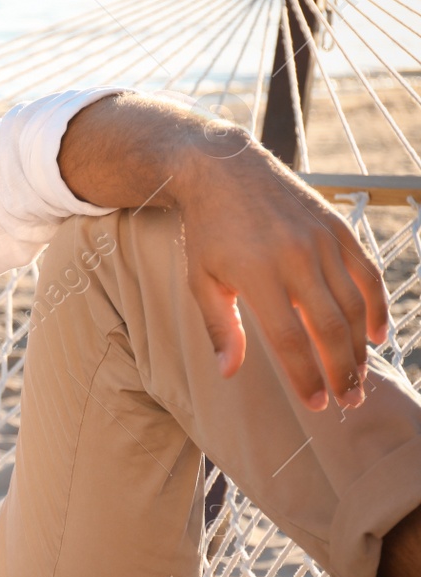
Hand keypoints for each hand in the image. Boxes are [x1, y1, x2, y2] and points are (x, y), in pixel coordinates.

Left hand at [176, 133, 387, 410]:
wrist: (226, 171)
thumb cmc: (208, 233)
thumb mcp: (200, 280)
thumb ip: (219, 327)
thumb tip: (228, 372)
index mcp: (258, 275)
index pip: (289, 339)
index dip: (305, 376)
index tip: (316, 404)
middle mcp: (296, 258)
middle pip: (329, 327)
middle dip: (342, 370)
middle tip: (347, 401)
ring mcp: (323, 242)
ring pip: (353, 305)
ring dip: (359, 347)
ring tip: (358, 378)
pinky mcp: (339, 229)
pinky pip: (367, 275)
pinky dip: (376, 307)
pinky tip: (374, 335)